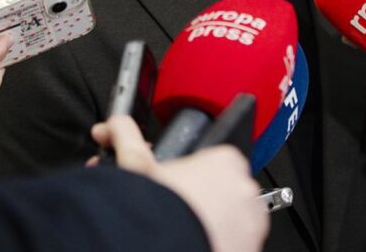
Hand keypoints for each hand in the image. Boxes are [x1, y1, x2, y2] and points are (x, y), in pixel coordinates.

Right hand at [92, 115, 267, 251]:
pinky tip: (192, 243)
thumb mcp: (136, 166)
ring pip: (229, 219)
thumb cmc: (156, 211)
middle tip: (169, 208)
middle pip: (218, 190)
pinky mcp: (250, 249)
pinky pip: (235, 243)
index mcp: (225, 161)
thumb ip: (127, 137)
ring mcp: (252, 223)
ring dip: (208, 223)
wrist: (162, 251)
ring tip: (178, 228)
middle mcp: (245, 190)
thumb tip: (114, 126)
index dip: (183, 174)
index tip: (168, 186)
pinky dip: (217, 243)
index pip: (207, 161)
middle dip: (194, 198)